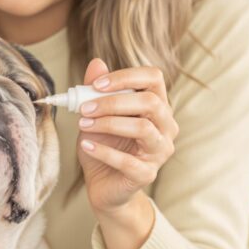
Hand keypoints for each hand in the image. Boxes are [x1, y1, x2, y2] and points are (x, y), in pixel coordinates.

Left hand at [76, 58, 178, 215]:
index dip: (126, 76)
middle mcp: (166, 126)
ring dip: (108, 123)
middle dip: (113, 102)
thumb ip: (96, 91)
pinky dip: (103, 151)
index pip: (154, 78)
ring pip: (143, 129)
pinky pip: (128, 161)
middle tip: (85, 108)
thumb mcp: (95, 114)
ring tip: (83, 125)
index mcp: (157, 106)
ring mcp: (160, 151)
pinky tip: (86, 145)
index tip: (97, 84)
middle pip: (150, 103)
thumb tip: (96, 63)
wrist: (103, 184)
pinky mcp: (148, 174)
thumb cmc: (104, 144)